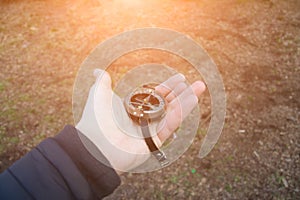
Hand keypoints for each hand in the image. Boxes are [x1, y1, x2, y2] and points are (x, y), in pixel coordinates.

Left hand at [76, 69, 204, 172]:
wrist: (95, 145)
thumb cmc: (95, 120)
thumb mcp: (99, 95)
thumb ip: (102, 82)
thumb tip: (97, 70)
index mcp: (135, 108)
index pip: (156, 95)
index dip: (169, 86)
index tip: (180, 77)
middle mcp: (144, 119)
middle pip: (168, 103)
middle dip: (182, 92)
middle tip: (195, 83)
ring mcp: (151, 130)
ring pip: (173, 112)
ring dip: (188, 100)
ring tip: (200, 87)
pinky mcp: (155, 140)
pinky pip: (171, 124)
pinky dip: (183, 111)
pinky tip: (193, 99)